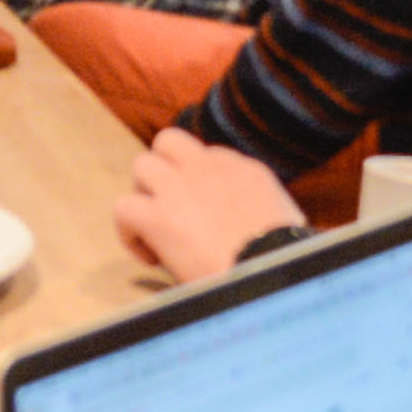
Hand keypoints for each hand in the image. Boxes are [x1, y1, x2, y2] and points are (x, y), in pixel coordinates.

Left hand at [114, 129, 302, 283]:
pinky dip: (129, 232)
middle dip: (163, 169)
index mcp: (246, 170)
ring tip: (155, 228)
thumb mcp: (287, 220)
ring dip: (143, 194)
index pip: (209, 157)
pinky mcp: (158, 217)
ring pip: (142, 165)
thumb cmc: (284, 258)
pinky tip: (149, 256)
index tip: (205, 214)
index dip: (200, 183)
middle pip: (170, 142)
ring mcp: (180, 188)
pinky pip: (123, 207)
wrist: (270, 270)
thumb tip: (257, 229)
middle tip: (170, 206)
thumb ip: (264, 211)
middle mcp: (210, 168)